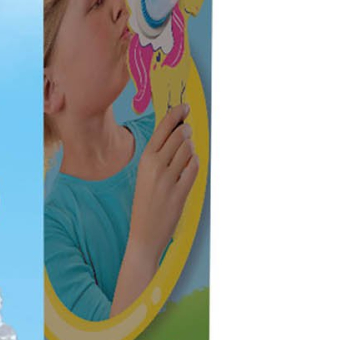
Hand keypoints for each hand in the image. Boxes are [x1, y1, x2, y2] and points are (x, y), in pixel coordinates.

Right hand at [127, 104, 198, 260]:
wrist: (145, 232)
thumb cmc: (146, 202)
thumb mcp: (146, 174)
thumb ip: (160, 155)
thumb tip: (180, 133)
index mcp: (144, 159)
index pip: (162, 129)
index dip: (175, 114)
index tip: (185, 106)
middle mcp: (155, 166)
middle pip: (179, 136)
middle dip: (186, 131)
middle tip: (188, 130)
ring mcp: (169, 179)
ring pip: (188, 150)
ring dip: (191, 148)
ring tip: (186, 152)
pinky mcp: (180, 192)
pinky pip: (194, 168)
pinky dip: (195, 163)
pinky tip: (190, 166)